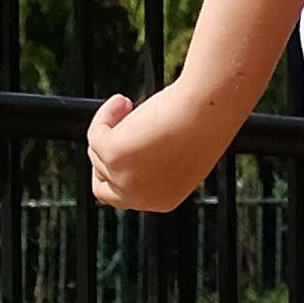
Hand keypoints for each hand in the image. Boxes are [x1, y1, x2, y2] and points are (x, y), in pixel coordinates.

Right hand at [84, 84, 238, 215]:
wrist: (209, 111)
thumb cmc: (203, 125)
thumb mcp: (177, 156)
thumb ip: (153, 164)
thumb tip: (127, 153)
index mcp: (163, 201)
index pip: (123, 196)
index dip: (116, 172)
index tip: (118, 146)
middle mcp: (142, 197)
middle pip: (102, 181)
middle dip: (104, 155)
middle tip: (115, 128)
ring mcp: (126, 181)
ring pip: (98, 154)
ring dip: (110, 128)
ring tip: (130, 107)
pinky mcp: (114, 157)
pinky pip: (95, 134)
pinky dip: (105, 115)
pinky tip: (123, 101)